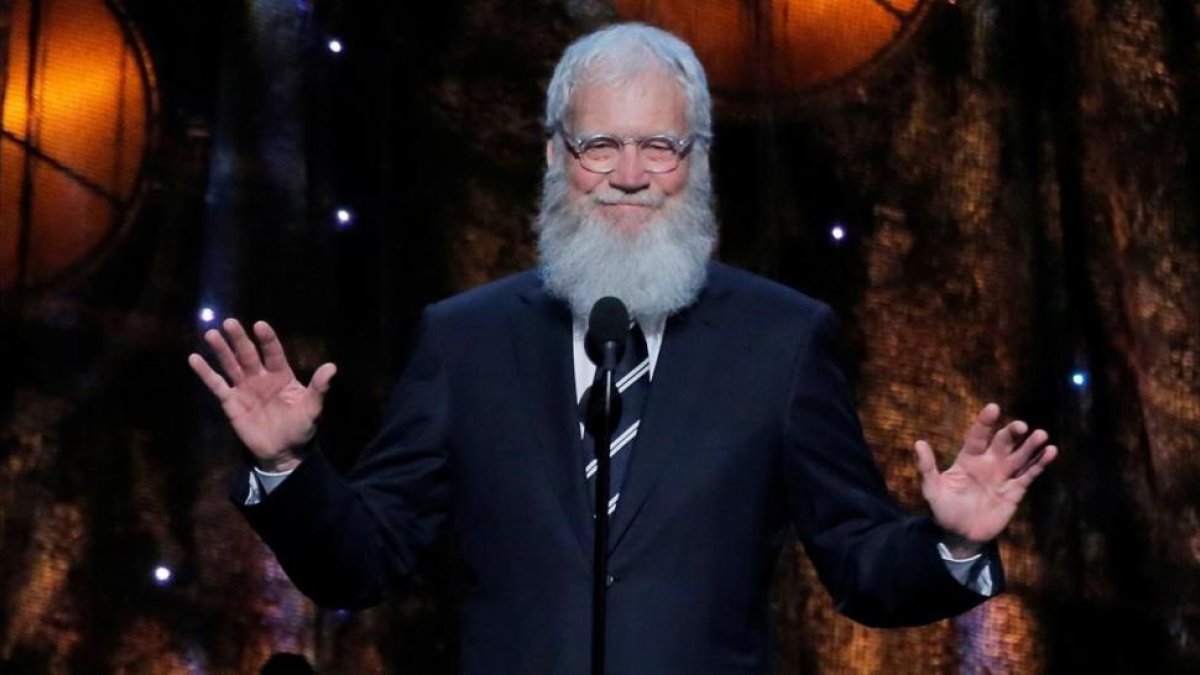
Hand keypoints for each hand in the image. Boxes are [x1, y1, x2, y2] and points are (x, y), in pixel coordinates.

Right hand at [187, 319, 336, 470]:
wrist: (283, 452)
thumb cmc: (300, 428)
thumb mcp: (312, 408)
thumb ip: (318, 388)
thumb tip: (332, 367)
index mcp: (281, 375)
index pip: (273, 353)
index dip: (267, 340)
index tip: (260, 325)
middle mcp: (260, 377)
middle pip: (248, 354)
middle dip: (239, 339)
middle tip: (230, 323)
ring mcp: (244, 388)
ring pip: (231, 365)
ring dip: (221, 350)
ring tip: (211, 334)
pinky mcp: (230, 402)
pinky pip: (216, 385)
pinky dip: (205, 373)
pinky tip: (194, 358)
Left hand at [914, 403, 1057, 556]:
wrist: (960, 535)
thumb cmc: (945, 510)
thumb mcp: (932, 489)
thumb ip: (927, 467)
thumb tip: (918, 443)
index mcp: (968, 459)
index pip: (978, 436)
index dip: (985, 422)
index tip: (993, 407)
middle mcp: (988, 463)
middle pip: (1003, 443)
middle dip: (1012, 433)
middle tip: (1022, 426)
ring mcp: (1003, 476)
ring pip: (1020, 456)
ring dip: (1031, 446)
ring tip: (1041, 435)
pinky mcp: (1015, 491)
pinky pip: (1029, 475)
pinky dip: (1040, 463)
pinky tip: (1050, 452)